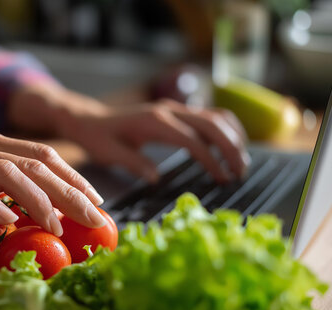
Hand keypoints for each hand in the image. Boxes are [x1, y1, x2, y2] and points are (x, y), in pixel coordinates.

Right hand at [0, 133, 105, 239]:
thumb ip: (7, 194)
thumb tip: (50, 216)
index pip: (44, 157)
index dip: (74, 178)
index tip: (97, 203)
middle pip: (36, 164)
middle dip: (70, 191)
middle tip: (93, 218)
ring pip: (10, 173)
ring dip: (38, 201)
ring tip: (56, 227)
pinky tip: (9, 223)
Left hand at [10, 85, 250, 183]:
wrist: (90, 119)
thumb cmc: (98, 138)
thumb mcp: (109, 154)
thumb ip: (132, 163)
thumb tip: (155, 177)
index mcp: (153, 122)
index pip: (192, 140)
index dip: (211, 159)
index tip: (223, 179)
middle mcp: (168, 110)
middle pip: (212, 124)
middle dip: (231, 148)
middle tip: (241, 173)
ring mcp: (174, 109)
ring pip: (215, 116)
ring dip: (233, 137)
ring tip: (240, 164)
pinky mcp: (177, 112)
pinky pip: (209, 116)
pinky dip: (225, 130)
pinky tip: (231, 148)